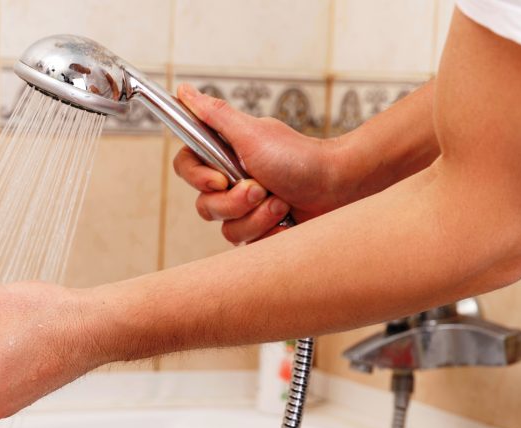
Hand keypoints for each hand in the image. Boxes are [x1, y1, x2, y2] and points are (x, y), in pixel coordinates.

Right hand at [173, 84, 347, 243]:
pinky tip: (285, 220)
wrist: (337, 186)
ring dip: (257, 217)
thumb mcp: (251, 133)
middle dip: (236, 202)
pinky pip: (247, 242)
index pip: (186, 168)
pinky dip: (269, 231)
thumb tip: (183, 91)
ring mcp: (244, 208)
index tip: (220, 180)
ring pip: (226, 227)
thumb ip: (215, 115)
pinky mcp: (259, 229)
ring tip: (281, 203)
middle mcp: (230, 183)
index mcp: (223, 156)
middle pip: (205, 205)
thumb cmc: (299, 158)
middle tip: (262, 189)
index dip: (197, 178)